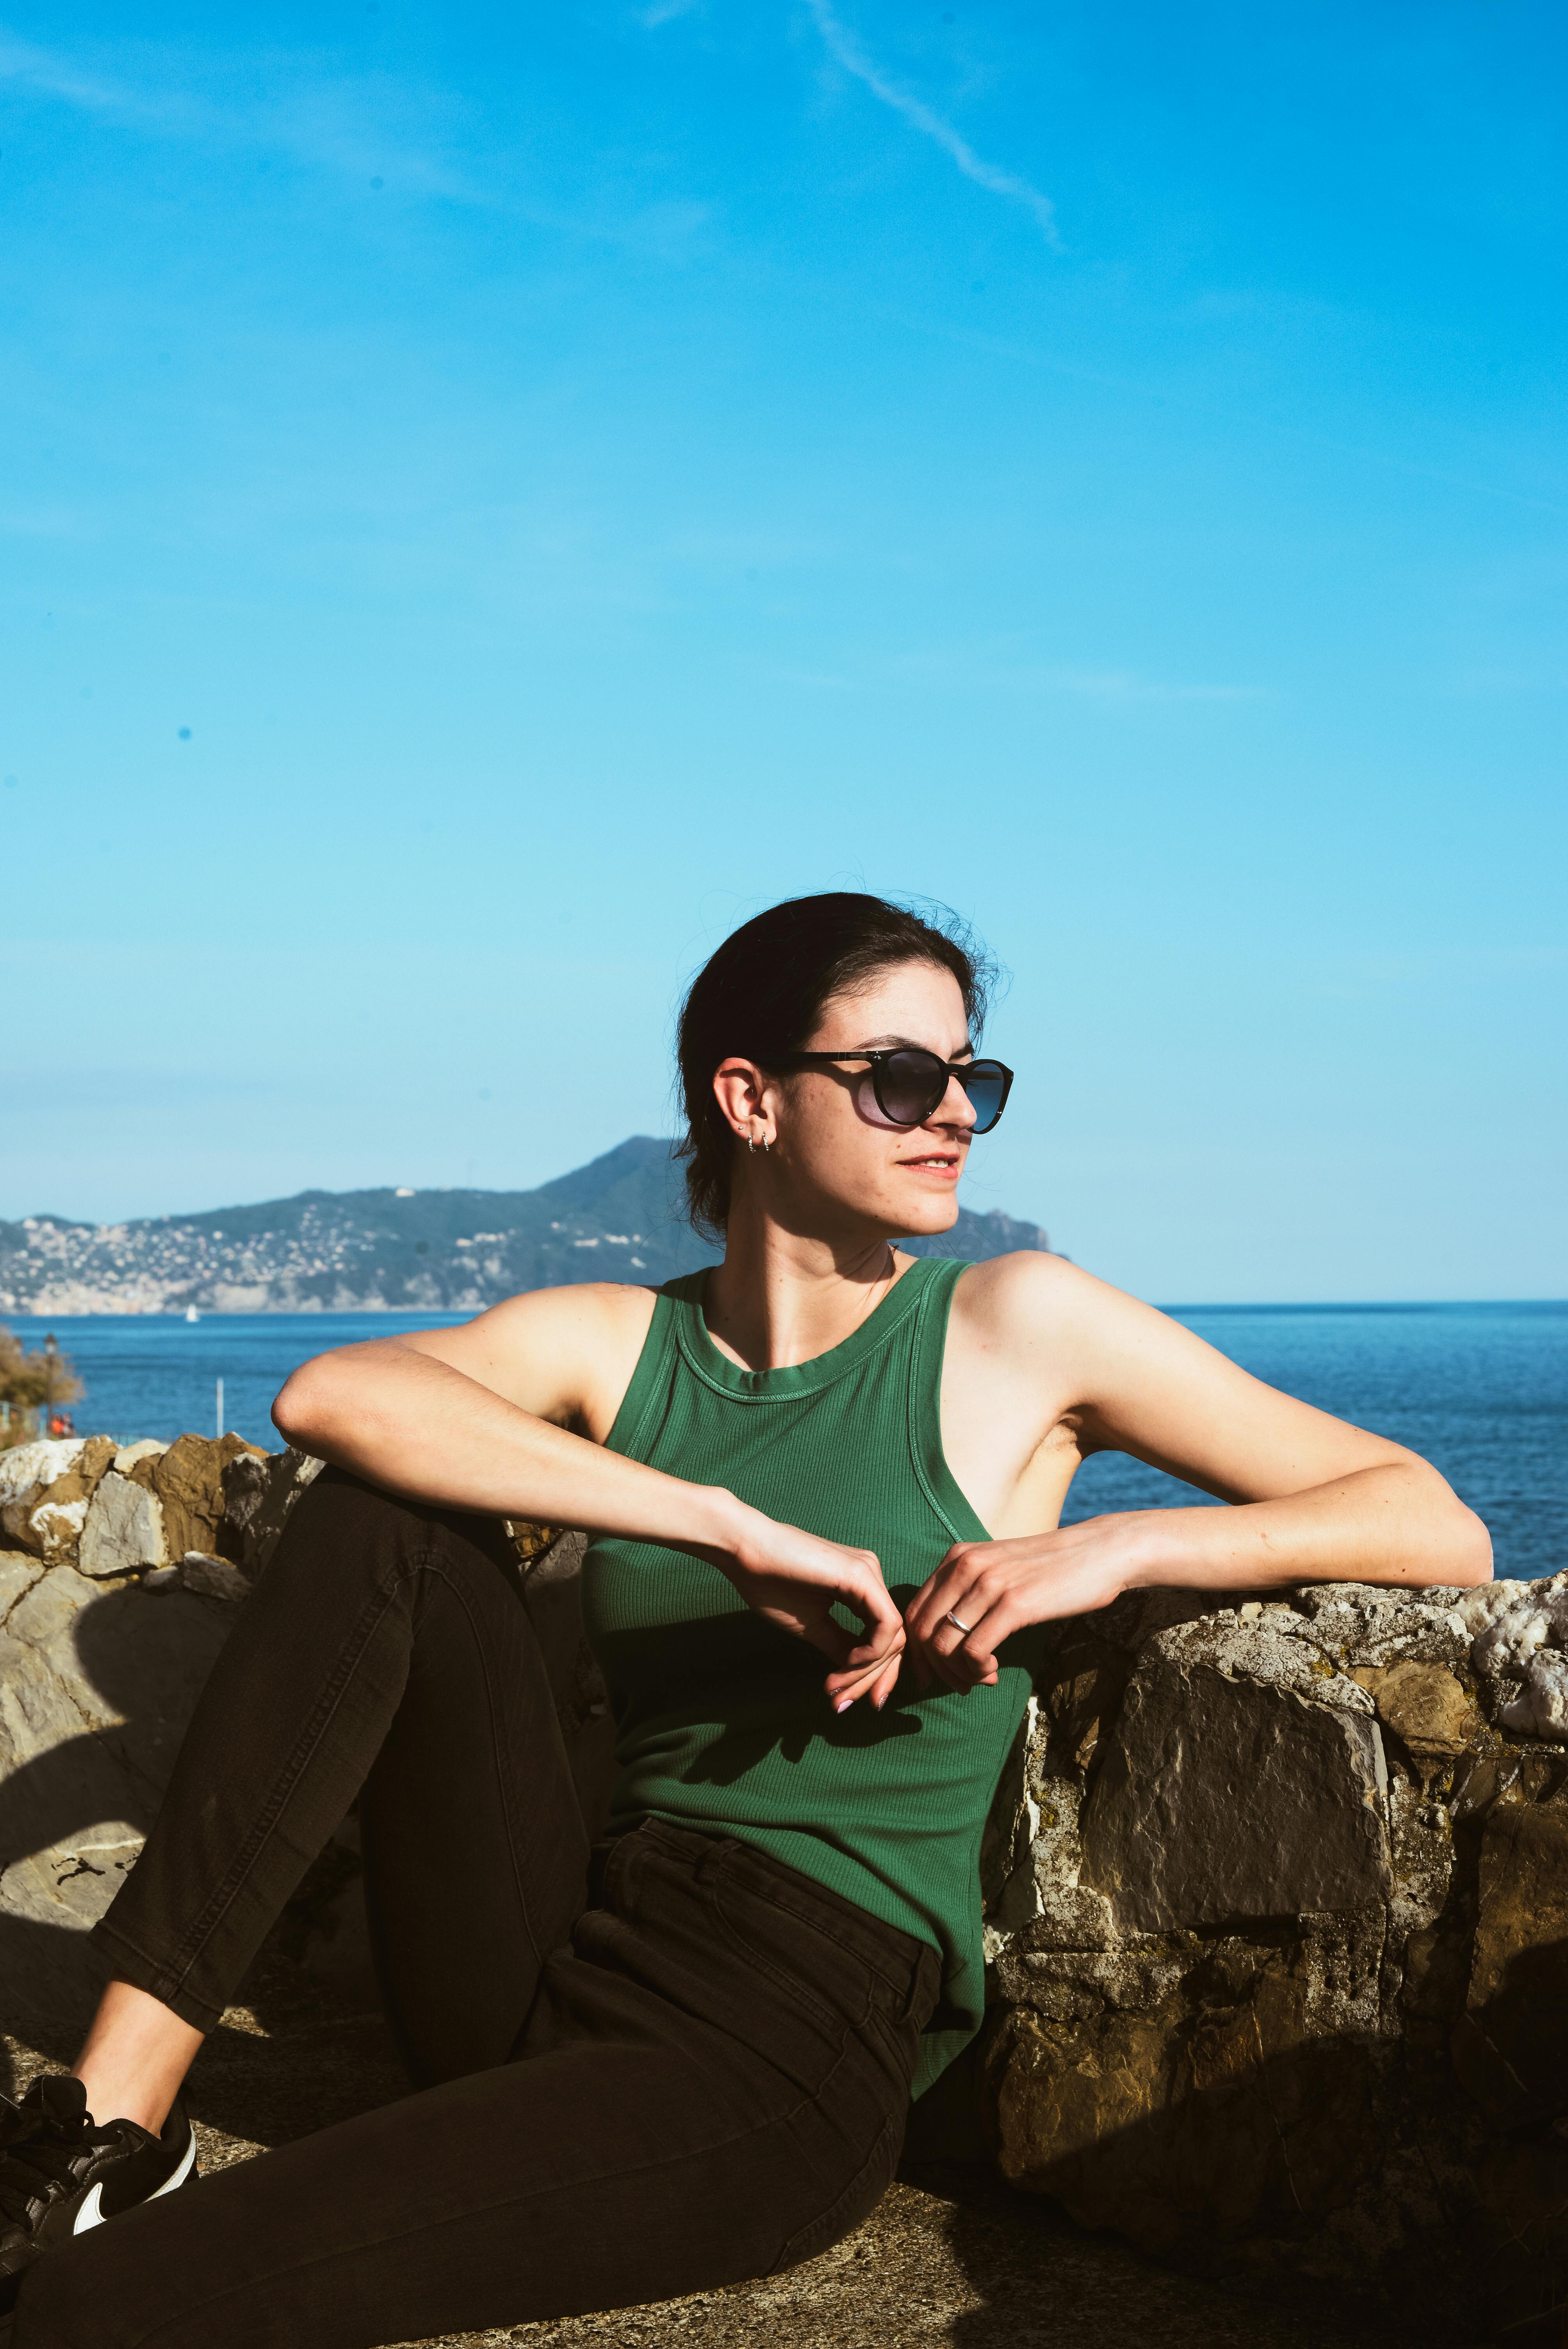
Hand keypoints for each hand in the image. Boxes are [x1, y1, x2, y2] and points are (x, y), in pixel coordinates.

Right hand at [708, 1508, 905, 1710]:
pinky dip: (871, 1652)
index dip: (874, 1675)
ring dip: (867, 1672)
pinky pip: (885, 1625)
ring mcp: (870, 1574)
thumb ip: (840, 1647)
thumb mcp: (812, 1626)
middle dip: (872, 1680)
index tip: (848, 1701)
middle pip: (893, 1640)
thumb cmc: (770, 1583)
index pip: (884, 1637)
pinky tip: (847, 1664)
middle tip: (842, 1704)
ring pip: (892, 1637)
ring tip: (836, 1688)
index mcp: (862, 1587)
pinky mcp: (862, 1576)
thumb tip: (857, 1674)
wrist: (744, 1551)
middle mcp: (873, 1578)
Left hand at [903, 1514, 1157, 1691]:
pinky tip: (994, 1671)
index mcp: (956, 1558)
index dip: (916, 1651)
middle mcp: (965, 1566)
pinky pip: (974, 1650)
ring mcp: (988, 1584)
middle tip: (959, 1684)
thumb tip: (943, 1638)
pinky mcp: (1014, 1604)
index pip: (914, 1612)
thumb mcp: (998, 1569)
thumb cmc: (1050, 1568)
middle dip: (935, 1668)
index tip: (931, 1674)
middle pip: (922, 1631)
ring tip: (982, 1678)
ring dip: (958, 1673)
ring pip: (944, 1645)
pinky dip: (977, 1670)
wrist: (1098, 1552)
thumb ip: (968, 1592)